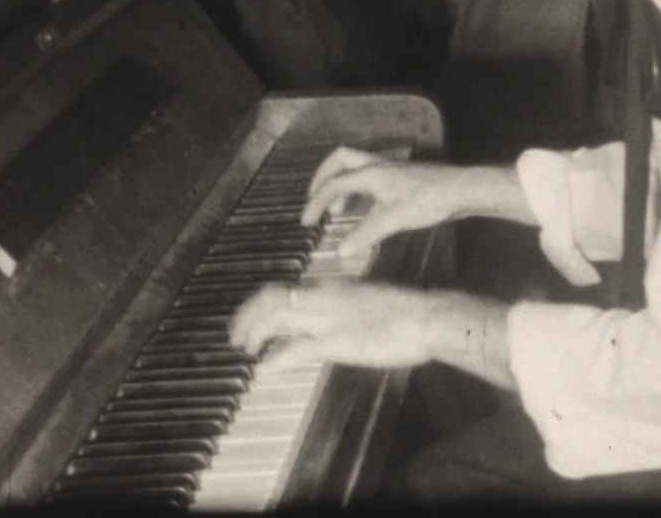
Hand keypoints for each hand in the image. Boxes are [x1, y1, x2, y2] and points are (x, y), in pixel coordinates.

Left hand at [229, 283, 436, 371]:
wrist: (425, 316)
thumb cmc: (406, 309)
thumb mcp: (369, 298)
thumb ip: (347, 304)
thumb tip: (336, 314)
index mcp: (330, 287)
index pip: (284, 290)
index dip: (260, 304)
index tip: (250, 318)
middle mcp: (321, 297)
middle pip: (270, 300)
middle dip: (247, 318)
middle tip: (236, 337)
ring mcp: (325, 319)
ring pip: (275, 319)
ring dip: (253, 334)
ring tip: (245, 350)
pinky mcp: (334, 341)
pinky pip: (294, 350)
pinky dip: (274, 361)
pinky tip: (264, 372)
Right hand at [301, 146, 461, 255]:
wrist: (461, 190)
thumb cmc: (428, 201)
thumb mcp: (393, 220)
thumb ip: (365, 235)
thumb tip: (341, 252)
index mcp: (370, 174)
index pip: (333, 185)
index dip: (315, 203)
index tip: (306, 222)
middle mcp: (377, 165)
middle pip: (339, 160)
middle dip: (322, 178)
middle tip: (315, 200)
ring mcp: (390, 169)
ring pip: (355, 167)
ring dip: (342, 185)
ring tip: (338, 211)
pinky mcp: (401, 177)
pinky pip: (369, 177)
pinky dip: (359, 191)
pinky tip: (365, 210)